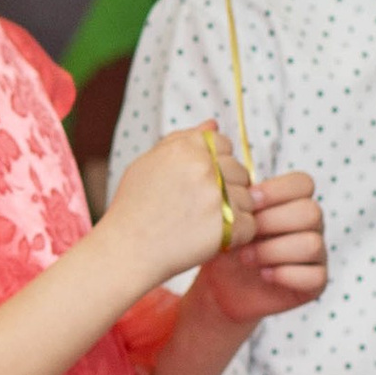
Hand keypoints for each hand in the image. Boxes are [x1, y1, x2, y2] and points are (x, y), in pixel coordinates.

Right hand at [102, 124, 253, 291]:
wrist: (126, 250)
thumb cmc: (133, 207)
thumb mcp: (147, 164)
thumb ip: (180, 140)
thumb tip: (214, 124)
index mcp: (185, 148)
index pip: (224, 144)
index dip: (215, 163)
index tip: (198, 181)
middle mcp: (203, 168)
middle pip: (240, 170)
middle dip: (227, 187)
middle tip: (199, 207)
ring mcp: (217, 197)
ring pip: (248, 199)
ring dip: (232, 212)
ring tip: (202, 224)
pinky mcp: (228, 226)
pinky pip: (249, 225)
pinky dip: (235, 235)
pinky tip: (210, 237)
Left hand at [197, 168, 326, 326]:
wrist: (221, 286)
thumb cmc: (224, 246)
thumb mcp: (225, 219)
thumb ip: (234, 197)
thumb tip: (231, 178)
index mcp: (292, 202)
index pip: (303, 183)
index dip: (277, 190)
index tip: (248, 202)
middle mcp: (310, 225)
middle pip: (310, 212)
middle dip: (272, 222)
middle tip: (244, 233)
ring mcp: (316, 253)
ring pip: (311, 244)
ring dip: (273, 250)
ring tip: (245, 257)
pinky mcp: (315, 282)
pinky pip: (315, 276)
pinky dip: (286, 275)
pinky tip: (264, 275)